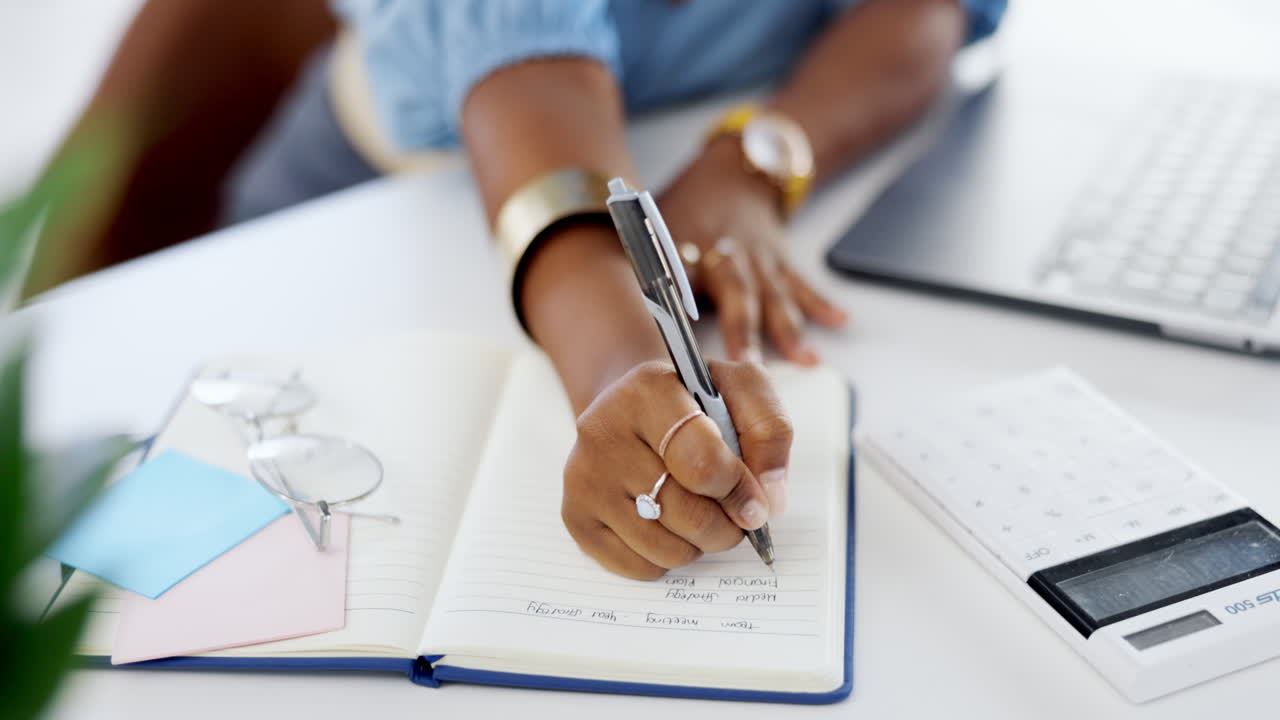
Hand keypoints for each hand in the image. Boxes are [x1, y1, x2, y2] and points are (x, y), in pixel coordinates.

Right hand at [562, 359, 792, 578]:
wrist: (633, 408)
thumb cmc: (695, 403)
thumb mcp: (741, 390)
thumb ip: (769, 433)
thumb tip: (767, 502)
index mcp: (647, 390)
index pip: (700, 462)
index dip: (738, 491)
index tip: (755, 503)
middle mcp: (602, 430)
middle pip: (685, 513)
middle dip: (726, 525)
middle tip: (734, 513)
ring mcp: (583, 477)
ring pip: (665, 549)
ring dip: (699, 544)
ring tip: (699, 513)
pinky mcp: (574, 516)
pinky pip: (639, 568)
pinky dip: (666, 559)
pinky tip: (666, 524)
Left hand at [656, 136, 846, 366]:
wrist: (730, 173)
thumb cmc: (684, 211)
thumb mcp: (654, 231)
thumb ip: (642, 271)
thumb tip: (614, 324)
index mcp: (689, 248)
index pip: (681, 280)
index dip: (680, 308)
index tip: (679, 340)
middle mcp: (727, 254)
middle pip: (738, 293)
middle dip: (744, 330)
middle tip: (746, 365)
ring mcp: (758, 258)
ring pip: (775, 294)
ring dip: (790, 328)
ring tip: (805, 360)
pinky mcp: (780, 260)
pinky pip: (801, 283)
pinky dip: (821, 303)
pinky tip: (839, 321)